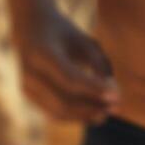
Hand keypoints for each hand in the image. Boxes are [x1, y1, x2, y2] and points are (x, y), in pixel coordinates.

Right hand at [10, 0, 119, 123]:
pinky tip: (96, 112)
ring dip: (86, 115)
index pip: (70, 78)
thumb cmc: (65, 34)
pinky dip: (76, 116)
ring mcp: (27, 88)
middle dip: (92, 107)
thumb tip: (113, 96)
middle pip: (63, 101)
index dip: (94, 89)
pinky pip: (54, 114)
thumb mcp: (85, 41)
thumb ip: (99, 65)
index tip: (117, 96)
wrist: (30, 28)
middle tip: (117, 105)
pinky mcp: (30, 98)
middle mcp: (30, 74)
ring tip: (109, 110)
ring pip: (58, 112)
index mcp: (42, 53)